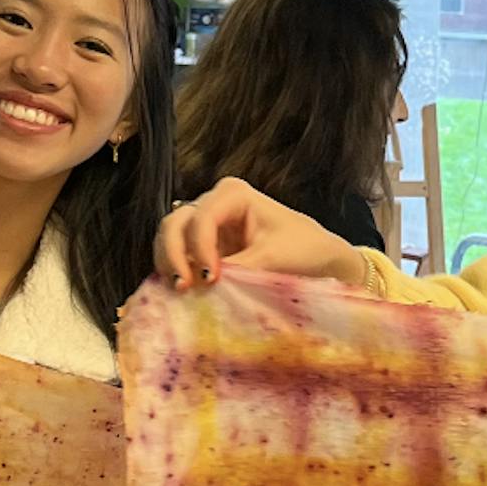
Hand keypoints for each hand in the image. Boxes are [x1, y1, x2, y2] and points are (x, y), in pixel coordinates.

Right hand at [154, 178, 366, 291]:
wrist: (316, 259)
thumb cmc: (303, 248)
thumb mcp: (273, 257)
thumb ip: (239, 268)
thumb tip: (205, 284)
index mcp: (233, 194)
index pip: (202, 217)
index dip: (200, 247)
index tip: (212, 278)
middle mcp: (214, 204)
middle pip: (176, 222)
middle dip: (174, 253)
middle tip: (183, 285)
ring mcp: (206, 226)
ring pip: (171, 237)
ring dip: (170, 263)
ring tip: (181, 290)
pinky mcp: (204, 248)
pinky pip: (179, 256)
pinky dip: (176, 271)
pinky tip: (184, 291)